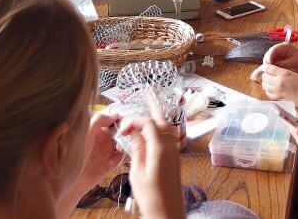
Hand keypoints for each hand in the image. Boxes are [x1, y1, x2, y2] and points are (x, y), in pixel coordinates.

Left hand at [78, 113, 125, 189]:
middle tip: (129, 133)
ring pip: (123, 143)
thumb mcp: (86, 131)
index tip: (127, 120)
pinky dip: (126, 155)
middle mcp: (102, 139)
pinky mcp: (110, 163)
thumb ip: (100, 120)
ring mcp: (106, 151)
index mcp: (95, 130)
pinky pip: (122, 157)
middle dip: (126, 131)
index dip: (120, 119)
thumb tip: (115, 115)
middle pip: (120, 131)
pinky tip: (125, 154)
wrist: (69, 181)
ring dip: (127, 143)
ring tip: (124, 146)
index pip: (112, 120)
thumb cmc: (72, 155)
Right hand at [118, 92, 184, 218]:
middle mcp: (170, 146)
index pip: (148, 123)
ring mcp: (174, 152)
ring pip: (168, 126)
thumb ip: (137, 148)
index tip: (123, 129)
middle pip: (162, 119)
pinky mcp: (175, 158)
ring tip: (151, 104)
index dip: (134, 121)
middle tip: (147, 92)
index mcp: (160, 148)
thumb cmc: (151, 197)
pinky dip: (161, 127)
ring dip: (159, 115)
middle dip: (154, 104)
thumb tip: (134, 132)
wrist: (168, 213)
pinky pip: (169, 135)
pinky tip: (154, 128)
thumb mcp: (137, 172)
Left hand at [261, 63, 297, 107]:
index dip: (267, 67)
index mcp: (283, 74)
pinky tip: (273, 88)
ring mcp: (277, 91)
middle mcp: (279, 83)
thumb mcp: (292, 72)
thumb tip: (270, 68)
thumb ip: (280, 70)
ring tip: (272, 81)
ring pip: (264, 85)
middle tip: (270, 74)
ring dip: (266, 82)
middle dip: (266, 74)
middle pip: (264, 76)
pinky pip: (268, 93)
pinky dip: (268, 90)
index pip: (268, 68)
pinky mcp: (278, 98)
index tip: (269, 67)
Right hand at [263, 42, 297, 72]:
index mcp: (283, 46)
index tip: (268, 67)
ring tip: (268, 75)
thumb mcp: (292, 64)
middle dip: (267, 64)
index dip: (268, 59)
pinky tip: (271, 76)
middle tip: (266, 73)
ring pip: (269, 62)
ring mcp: (279, 56)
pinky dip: (271, 70)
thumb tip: (268, 68)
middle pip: (268, 56)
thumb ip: (279, 65)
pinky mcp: (280, 62)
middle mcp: (280, 50)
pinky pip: (273, 66)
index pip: (272, 51)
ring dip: (268, 68)